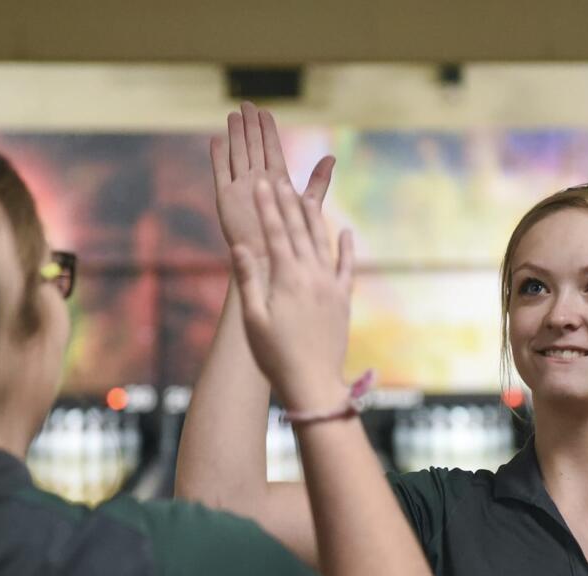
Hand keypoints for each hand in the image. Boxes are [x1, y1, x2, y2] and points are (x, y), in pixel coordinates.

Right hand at [212, 101, 334, 260]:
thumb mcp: (307, 207)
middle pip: (252, 148)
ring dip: (234, 135)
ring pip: (237, 155)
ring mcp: (240, 190)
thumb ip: (317, 182)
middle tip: (245, 104)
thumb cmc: (292, 242)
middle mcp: (258, 183)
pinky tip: (216, 140)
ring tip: (232, 115)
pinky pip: (221, 175)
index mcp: (277, 183)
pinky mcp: (225, 201)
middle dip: (249, 126)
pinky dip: (218, 158)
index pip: (271, 149)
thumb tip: (332, 157)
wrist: (270, 267)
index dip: (267, 130)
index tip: (264, 111)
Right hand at [231, 179, 354, 410]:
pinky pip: (347, 267)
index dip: (268, 208)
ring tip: (307, 196)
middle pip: (300, 231)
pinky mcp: (343, 300)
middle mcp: (313, 276)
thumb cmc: (275, 355)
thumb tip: (240, 247)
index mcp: (287, 279)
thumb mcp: (253, 319)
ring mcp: (331, 287)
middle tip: (279, 179)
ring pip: (323, 243)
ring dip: (314, 217)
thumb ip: (248, 281)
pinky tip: (345, 231)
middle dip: (288, 204)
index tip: (262, 185)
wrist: (313, 383)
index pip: (276, 234)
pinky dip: (345, 248)